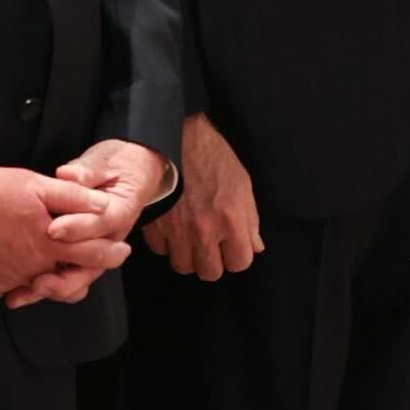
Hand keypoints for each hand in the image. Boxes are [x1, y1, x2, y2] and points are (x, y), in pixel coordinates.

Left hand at [0, 140, 173, 310]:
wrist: (129, 176)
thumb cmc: (115, 167)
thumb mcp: (105, 161)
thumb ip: (87, 170)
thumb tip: (68, 174)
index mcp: (120, 212)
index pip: (100, 223)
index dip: (77, 228)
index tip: (52, 229)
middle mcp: (110, 239)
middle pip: (92, 265)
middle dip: (65, 275)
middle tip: (38, 278)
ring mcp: (95, 253)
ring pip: (78, 279)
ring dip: (53, 288)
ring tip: (27, 290)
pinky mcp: (79, 258)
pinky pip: (65, 279)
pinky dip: (44, 288)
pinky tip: (19, 292)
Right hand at [0, 166, 129, 304]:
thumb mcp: (36, 185)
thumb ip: (73, 197)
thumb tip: (104, 207)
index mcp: (48, 243)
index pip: (90, 253)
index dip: (109, 253)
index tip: (122, 252)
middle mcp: (31, 270)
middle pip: (66, 279)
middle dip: (83, 273)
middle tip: (91, 267)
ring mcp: (6, 283)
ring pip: (35, 285)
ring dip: (45, 277)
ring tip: (49, 266)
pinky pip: (6, 288)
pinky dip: (12, 277)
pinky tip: (8, 260)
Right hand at [142, 113, 262, 280]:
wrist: (175, 137)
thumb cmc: (211, 155)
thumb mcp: (242, 182)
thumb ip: (250, 219)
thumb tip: (255, 246)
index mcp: (230, 220)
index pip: (239, 263)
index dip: (237, 255)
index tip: (232, 247)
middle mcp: (204, 230)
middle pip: (210, 272)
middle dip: (213, 260)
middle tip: (211, 245)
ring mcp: (177, 230)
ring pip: (184, 266)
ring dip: (188, 255)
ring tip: (190, 237)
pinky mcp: (155, 225)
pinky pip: (161, 250)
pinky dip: (167, 243)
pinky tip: (172, 227)